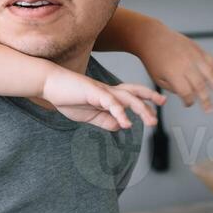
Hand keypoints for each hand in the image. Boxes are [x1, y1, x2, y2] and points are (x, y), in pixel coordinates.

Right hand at [41, 67, 163, 131]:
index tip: (157, 107)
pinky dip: (120, 113)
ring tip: (151, 121)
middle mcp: (108, 91)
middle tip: (163, 104)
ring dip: (142, 109)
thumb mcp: (88, 116)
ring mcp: (102, 91)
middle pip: (135, 92)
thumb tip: (120, 126)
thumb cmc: (66, 97)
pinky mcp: (94, 93)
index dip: (145, 100)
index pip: (130, 96)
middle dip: (150, 97)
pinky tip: (126, 123)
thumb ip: (104, 121)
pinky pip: (111, 104)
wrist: (49, 85)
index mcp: (107, 95)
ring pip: (128, 98)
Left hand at [140, 23, 212, 110]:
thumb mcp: (157, 77)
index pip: (186, 92)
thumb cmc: (153, 58)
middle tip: (211, 110)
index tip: (189, 104)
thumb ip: (172, 88)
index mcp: (174, 74)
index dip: (189, 101)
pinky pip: (212, 61)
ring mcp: (194, 56)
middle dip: (207, 100)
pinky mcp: (198, 49)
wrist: (153, 37)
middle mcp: (186, 65)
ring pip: (210, 73)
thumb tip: (187, 94)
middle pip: (200, 85)